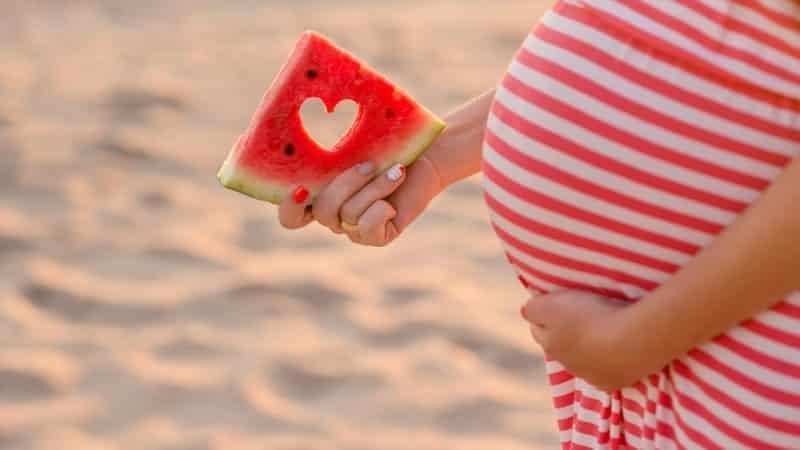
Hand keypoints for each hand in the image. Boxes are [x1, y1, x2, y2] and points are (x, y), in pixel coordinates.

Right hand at [277, 154, 441, 245]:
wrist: (426, 156)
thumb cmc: (388, 145)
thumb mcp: (353, 146)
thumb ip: (328, 152)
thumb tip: (314, 121)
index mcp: (321, 194)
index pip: (291, 217)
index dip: (289, 209)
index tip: (300, 189)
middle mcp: (335, 216)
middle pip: (322, 211)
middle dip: (346, 183)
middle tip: (369, 164)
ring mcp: (355, 229)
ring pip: (348, 215)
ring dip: (375, 187)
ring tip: (395, 171)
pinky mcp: (378, 236)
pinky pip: (368, 229)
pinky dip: (382, 207)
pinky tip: (395, 193)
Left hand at [521, 290, 669, 391]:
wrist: (634, 339)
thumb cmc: (591, 316)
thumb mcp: (552, 303)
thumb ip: (533, 307)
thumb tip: (526, 312)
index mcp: (551, 344)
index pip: (537, 328)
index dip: (545, 314)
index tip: (557, 303)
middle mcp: (567, 365)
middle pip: (559, 346)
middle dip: (564, 333)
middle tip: (580, 315)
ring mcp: (590, 377)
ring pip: (582, 360)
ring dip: (587, 347)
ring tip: (603, 329)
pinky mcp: (613, 383)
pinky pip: (605, 371)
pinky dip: (608, 360)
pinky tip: (617, 348)